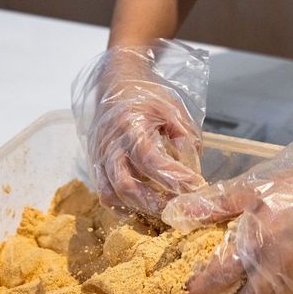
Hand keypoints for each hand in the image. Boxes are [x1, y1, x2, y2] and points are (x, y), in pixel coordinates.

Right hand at [72, 40, 208, 216]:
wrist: (117, 84)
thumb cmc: (148, 97)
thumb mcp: (174, 111)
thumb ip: (185, 141)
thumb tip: (193, 175)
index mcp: (130, 126)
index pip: (150, 159)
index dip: (173, 177)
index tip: (196, 187)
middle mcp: (111, 144)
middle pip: (126, 185)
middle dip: (154, 203)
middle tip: (178, 208)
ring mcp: (100, 157)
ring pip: (113, 194)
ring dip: (139, 207)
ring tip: (163, 209)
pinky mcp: (96, 165)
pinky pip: (105, 193)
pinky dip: (123, 205)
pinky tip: (143, 205)